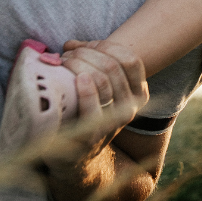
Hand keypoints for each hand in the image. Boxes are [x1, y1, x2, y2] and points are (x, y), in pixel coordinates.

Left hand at [51, 41, 149, 168]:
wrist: (75, 156)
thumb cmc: (84, 112)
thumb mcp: (99, 88)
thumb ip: (92, 62)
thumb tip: (71, 44)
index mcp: (138, 93)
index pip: (131, 60)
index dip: (107, 46)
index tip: (87, 46)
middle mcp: (131, 108)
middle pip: (113, 66)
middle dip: (87, 53)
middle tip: (68, 55)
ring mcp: (113, 123)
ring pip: (102, 79)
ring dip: (79, 64)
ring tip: (62, 63)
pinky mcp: (93, 136)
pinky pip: (93, 105)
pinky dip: (85, 88)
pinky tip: (77, 79)